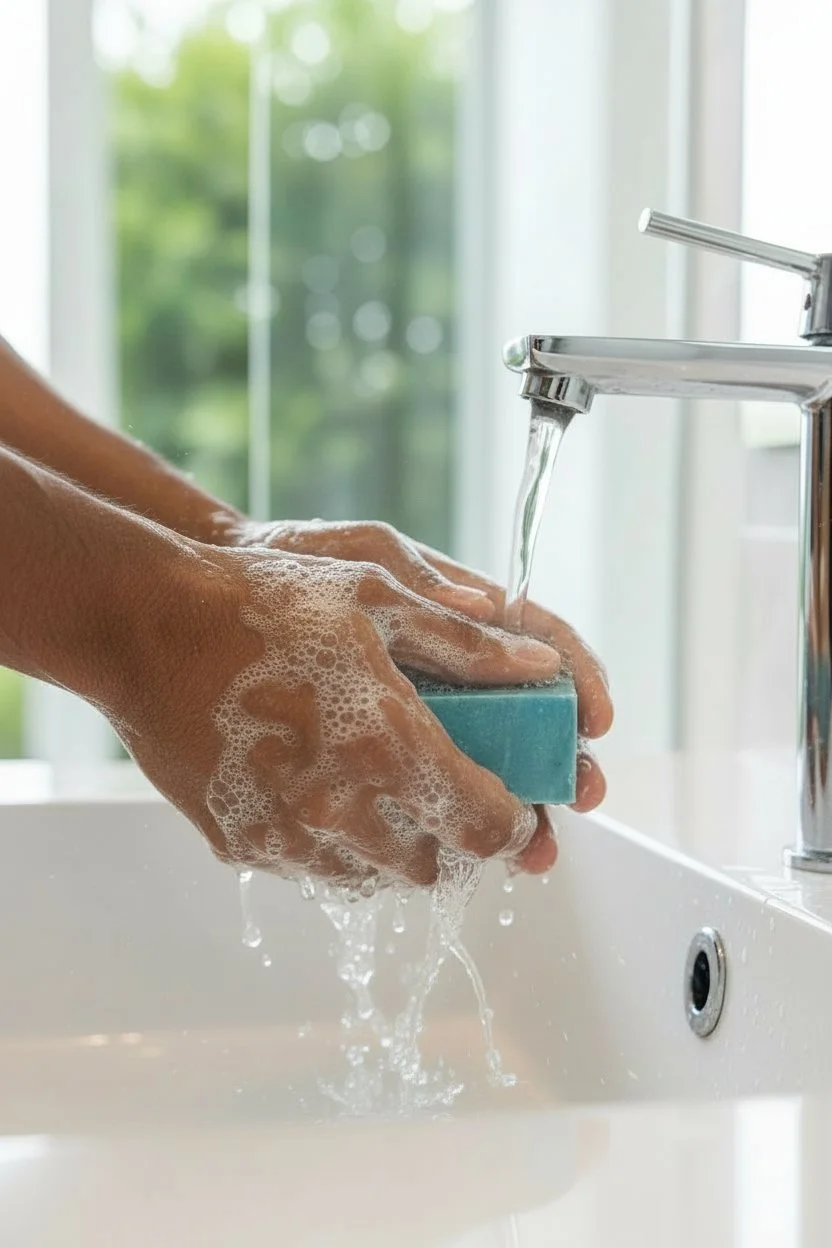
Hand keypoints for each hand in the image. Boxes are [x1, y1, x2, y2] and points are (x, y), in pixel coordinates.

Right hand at [115, 541, 562, 886]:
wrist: (146, 627)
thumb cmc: (264, 602)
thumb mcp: (377, 598)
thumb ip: (468, 645)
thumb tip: (541, 666)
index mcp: (389, 746)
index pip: (486, 827)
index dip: (516, 824)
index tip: (518, 809)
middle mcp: (341, 809)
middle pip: (437, 866)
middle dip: (459, 839)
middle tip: (456, 798)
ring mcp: (286, 837)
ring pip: (377, 879)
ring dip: (401, 848)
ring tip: (393, 795)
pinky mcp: (243, 847)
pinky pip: (315, 872)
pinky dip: (339, 849)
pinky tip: (331, 795)